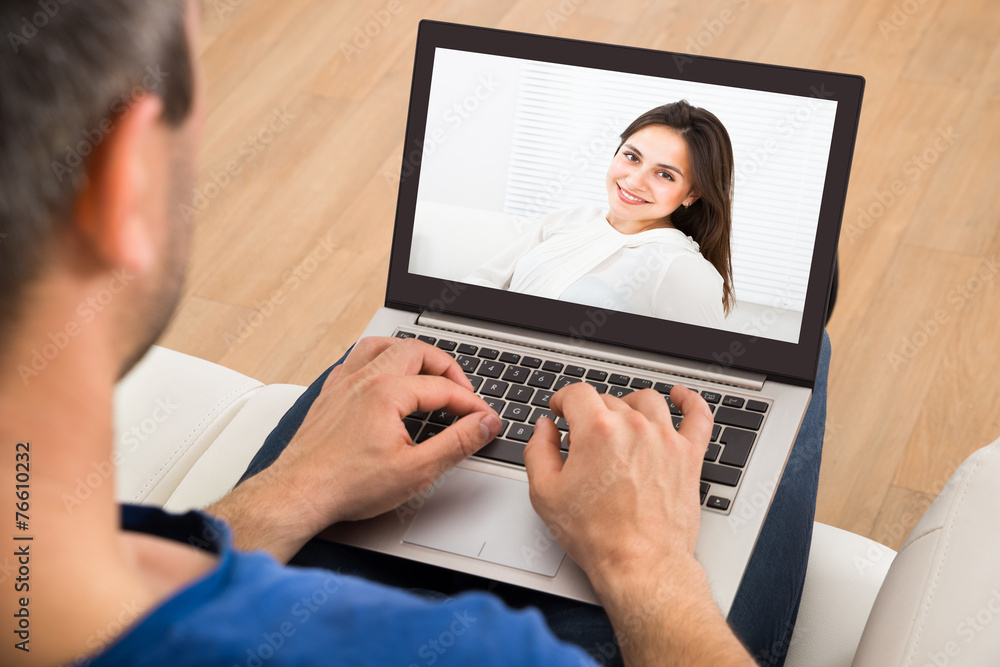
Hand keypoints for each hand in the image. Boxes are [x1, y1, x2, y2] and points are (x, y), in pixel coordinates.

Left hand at [210, 337, 500, 560]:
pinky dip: (379, 360)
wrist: (298, 494)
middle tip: (462, 391)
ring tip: (428, 371)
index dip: (472, 403)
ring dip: (411, 354)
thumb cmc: (346, 485)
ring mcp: (343, 383)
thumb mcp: (416, 470)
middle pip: (416, 351)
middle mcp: (364, 379)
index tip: (486, 418)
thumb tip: (484, 424)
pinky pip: (356, 359)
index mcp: (387, 392)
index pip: (443, 388)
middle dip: (446, 368)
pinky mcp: (329, 394)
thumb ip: (457, 443)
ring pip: (383, 345)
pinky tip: (384, 376)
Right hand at [525, 387, 755, 665]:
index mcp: (596, 429)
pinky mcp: (689, 455)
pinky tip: (681, 397)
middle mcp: (634, 426)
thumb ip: (538, 451)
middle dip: (591, 414)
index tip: (561, 410)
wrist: (640, 564)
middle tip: (584, 439)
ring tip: (621, 419)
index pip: (577, 393)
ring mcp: (665, 438)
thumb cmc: (597, 535)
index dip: (563, 400)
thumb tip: (545, 428)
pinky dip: (689, 401)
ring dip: (629, 405)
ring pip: (647, 401)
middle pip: (609, 400)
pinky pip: (697, 416)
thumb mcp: (545, 493)